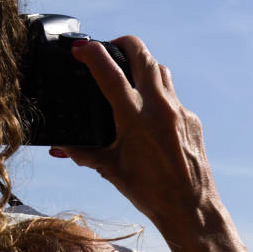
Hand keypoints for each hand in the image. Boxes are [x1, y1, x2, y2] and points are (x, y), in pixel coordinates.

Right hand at [51, 37, 219, 231]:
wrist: (191, 207)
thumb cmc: (149, 192)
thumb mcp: (110, 170)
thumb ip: (82, 153)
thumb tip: (59, 146)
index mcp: (135, 118)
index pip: (110, 73)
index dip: (92, 54)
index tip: (79, 48)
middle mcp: (159, 108)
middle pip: (142, 55)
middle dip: (123, 44)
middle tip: (109, 47)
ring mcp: (179, 111)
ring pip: (161, 71)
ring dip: (143, 65)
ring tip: (128, 73)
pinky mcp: (192, 120)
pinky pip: (174, 96)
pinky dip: (159, 94)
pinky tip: (149, 111)